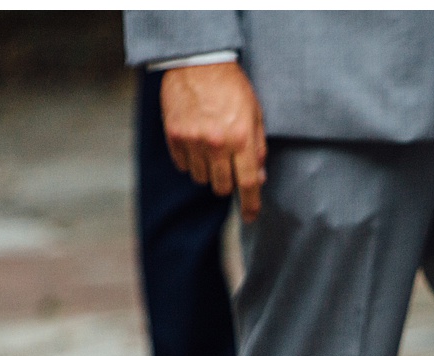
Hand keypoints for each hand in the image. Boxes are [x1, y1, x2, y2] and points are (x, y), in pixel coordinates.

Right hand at [159, 62, 267, 221]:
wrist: (197, 61)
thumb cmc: (231, 86)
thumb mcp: (255, 114)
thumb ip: (257, 147)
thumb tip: (259, 177)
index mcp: (241, 138)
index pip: (249, 183)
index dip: (251, 205)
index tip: (251, 218)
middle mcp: (216, 143)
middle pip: (222, 187)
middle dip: (228, 183)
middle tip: (228, 167)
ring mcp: (193, 140)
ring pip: (201, 179)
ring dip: (208, 171)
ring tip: (211, 149)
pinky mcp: (174, 135)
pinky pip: (183, 165)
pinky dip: (190, 160)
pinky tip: (195, 142)